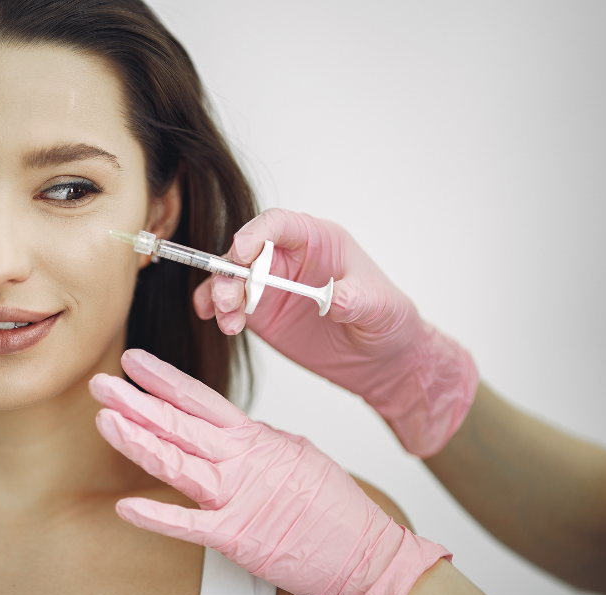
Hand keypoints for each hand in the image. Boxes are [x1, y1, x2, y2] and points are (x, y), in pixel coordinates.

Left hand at [89, 349, 449, 594]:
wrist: (367, 554)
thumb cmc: (335, 508)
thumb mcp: (297, 455)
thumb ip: (260, 442)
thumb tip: (235, 432)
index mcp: (256, 439)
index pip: (200, 400)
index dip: (163, 379)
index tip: (133, 362)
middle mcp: (243, 461)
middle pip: (180, 424)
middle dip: (136, 402)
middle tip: (100, 384)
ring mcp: (239, 497)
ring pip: (177, 463)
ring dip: (137, 441)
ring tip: (105, 422)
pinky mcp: (238, 537)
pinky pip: (189, 525)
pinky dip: (155, 517)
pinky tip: (125, 507)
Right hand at [194, 208, 477, 456]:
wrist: (381, 360)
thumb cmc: (387, 320)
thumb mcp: (381, 308)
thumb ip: (356, 299)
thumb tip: (333, 298)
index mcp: (318, 241)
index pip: (278, 224)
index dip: (256, 233)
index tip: (241, 251)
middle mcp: (289, 258)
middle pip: (245, 251)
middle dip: (230, 271)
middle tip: (229, 300)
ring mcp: (271, 285)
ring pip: (232, 278)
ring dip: (220, 294)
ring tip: (228, 320)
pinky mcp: (262, 314)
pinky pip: (230, 306)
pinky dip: (218, 312)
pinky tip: (222, 325)